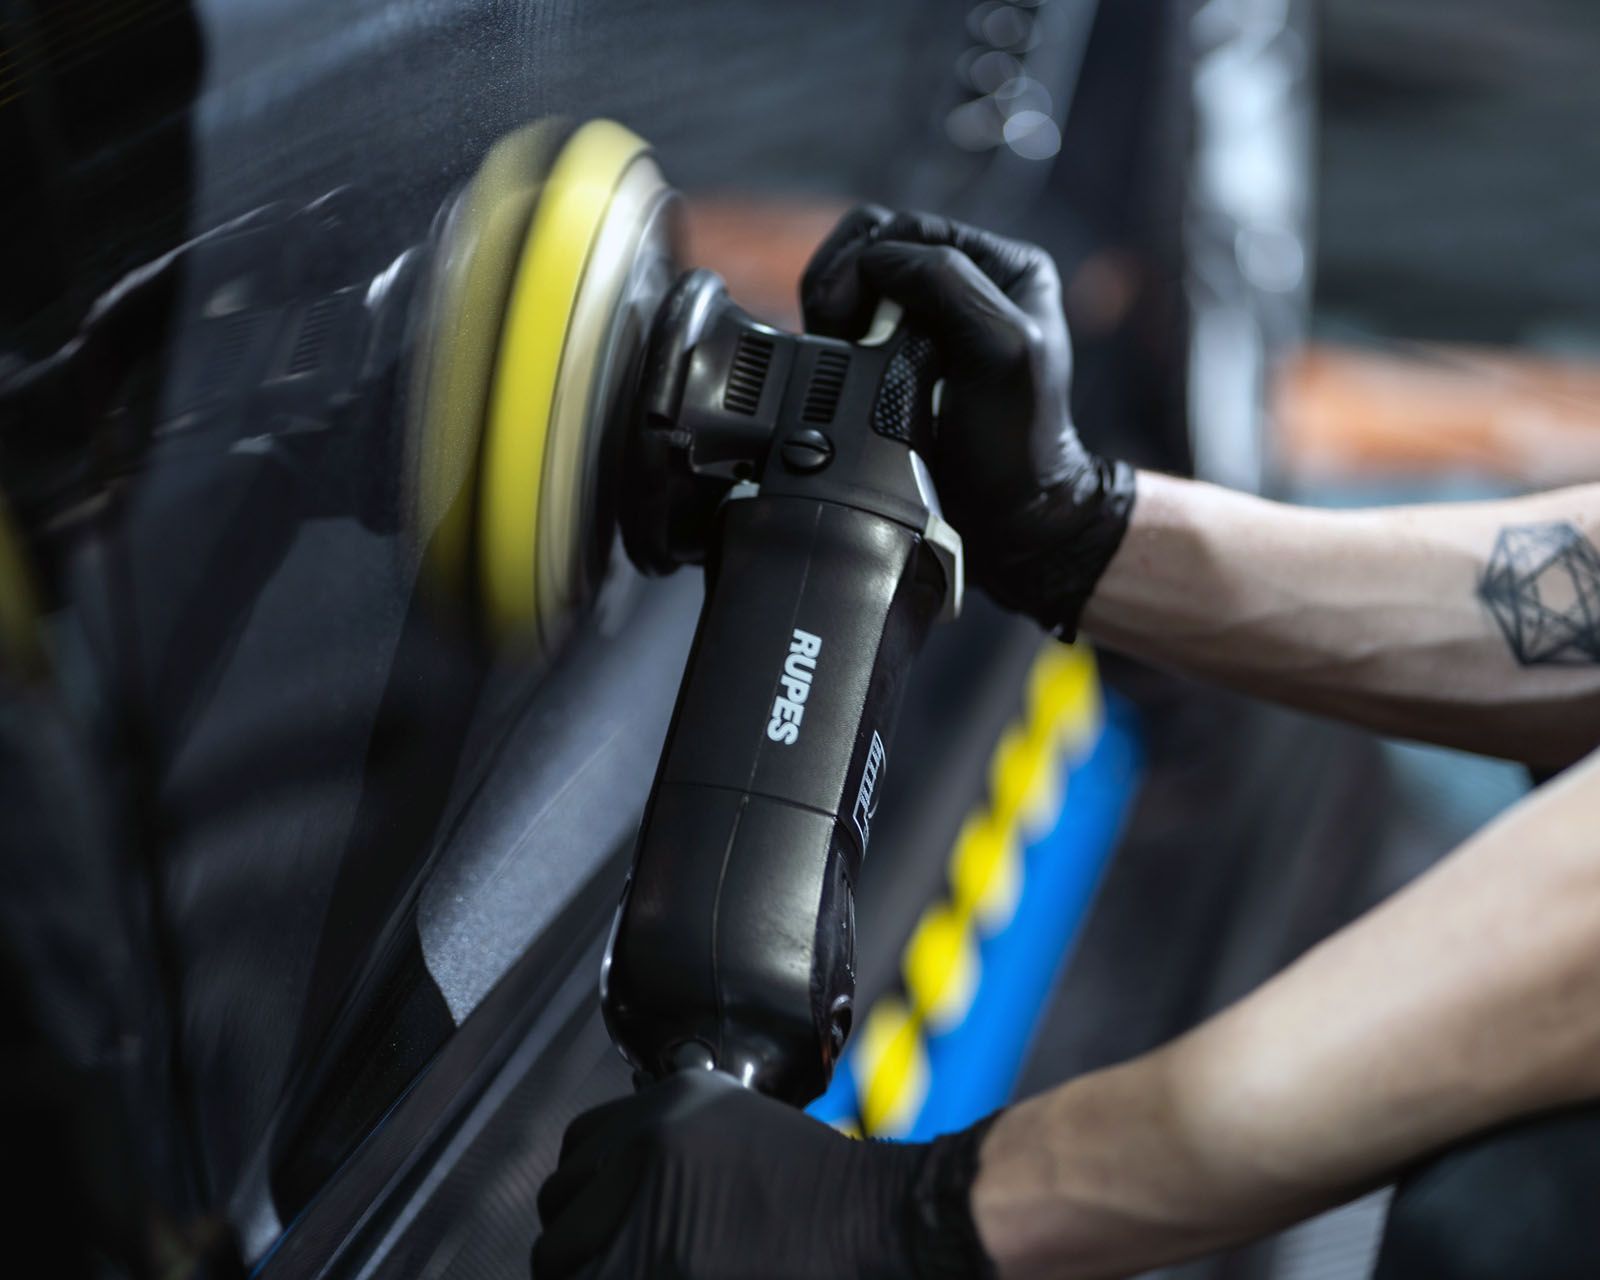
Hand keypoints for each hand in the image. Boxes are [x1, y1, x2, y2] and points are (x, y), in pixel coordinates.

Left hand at [533, 1069, 995, 1278]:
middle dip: (583, 1239)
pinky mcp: (646, 1269)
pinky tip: (665, 1273)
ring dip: (591, 1269)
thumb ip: (668, 1141)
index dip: (588, 1191)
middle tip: (627, 1256)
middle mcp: (642, 1148)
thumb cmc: (819, 1187)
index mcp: (663, 1105)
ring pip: (559, 1261)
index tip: (605, 1216)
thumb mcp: (736, 1124)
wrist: (870, 1222)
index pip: (575, 1150)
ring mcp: (641, 1212)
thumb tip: (610, 1186)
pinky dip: (612, 1279)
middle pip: (558, 1208)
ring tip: (646, 1266)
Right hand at [802, 207, 1135, 637]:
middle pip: (877, 249)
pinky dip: (835, 342)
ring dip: (833, 311)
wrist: (1010, 522)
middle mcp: (971, 288)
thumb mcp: (1001, 347)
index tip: (837, 311)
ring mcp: (935, 326)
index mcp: (1006, 269)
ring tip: (831, 349)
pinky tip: (836, 365)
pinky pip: (855, 330)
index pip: (911, 228)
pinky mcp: (906, 363)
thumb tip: (874, 260)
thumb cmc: (1016, 444)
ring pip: (859, 287)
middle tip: (825, 326)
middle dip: (839, 280)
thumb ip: (945, 281)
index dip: (862, 259)